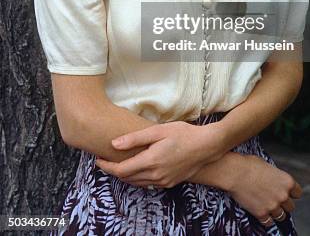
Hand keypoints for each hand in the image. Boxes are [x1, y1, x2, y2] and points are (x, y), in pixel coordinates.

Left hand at [95, 121, 223, 187]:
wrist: (207, 147)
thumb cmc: (184, 134)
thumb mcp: (158, 131)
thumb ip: (135, 138)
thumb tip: (114, 144)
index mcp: (150, 161)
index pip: (121, 170)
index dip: (107, 166)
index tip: (97, 159)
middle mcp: (155, 175)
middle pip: (127, 178)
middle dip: (113, 170)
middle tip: (104, 160)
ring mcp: (163, 181)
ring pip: (136, 182)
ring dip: (124, 175)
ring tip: (117, 164)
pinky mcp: (169, 183)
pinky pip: (147, 183)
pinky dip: (137, 178)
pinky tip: (137, 168)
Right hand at [226, 154, 301, 226]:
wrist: (234, 172)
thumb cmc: (249, 165)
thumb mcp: (267, 165)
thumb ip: (275, 176)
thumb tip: (274, 180)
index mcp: (287, 181)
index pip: (298, 193)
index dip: (292, 193)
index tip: (288, 193)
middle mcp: (282, 195)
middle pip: (291, 207)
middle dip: (284, 204)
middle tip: (276, 200)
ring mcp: (272, 206)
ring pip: (281, 216)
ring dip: (276, 212)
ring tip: (269, 206)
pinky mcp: (261, 213)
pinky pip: (269, 222)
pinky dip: (266, 219)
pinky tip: (262, 213)